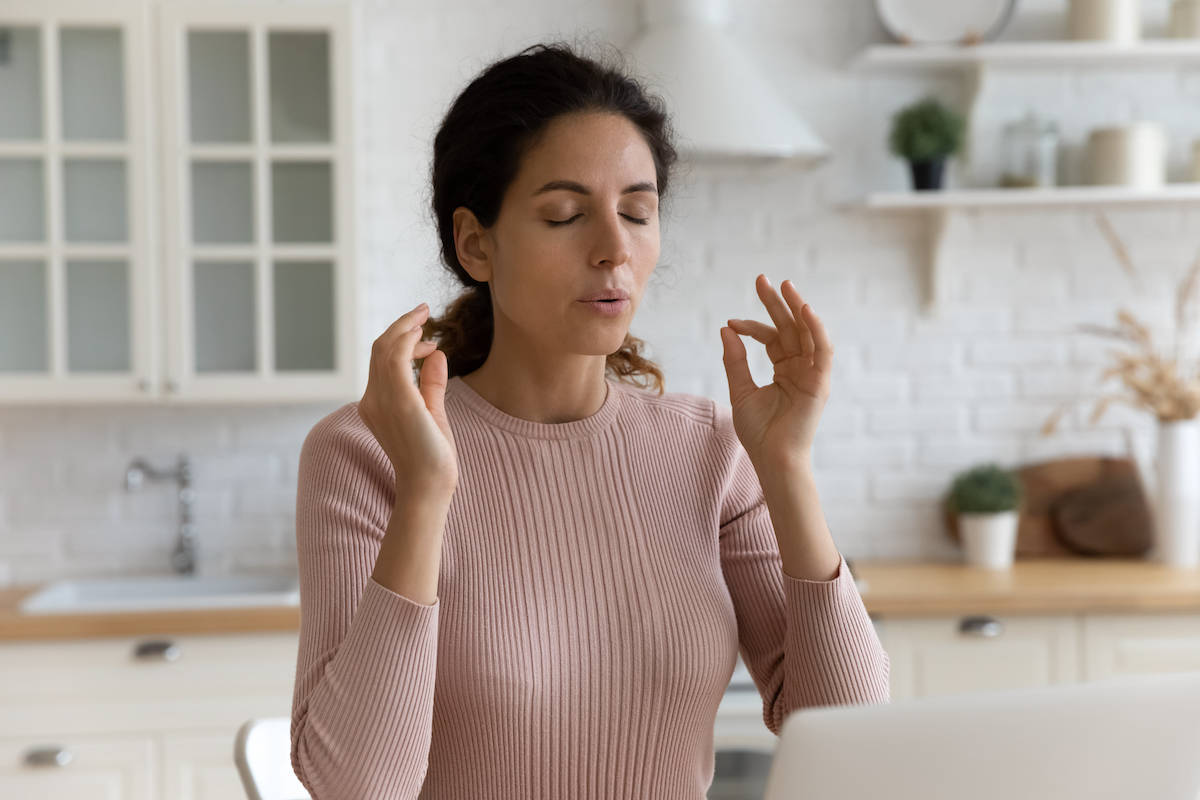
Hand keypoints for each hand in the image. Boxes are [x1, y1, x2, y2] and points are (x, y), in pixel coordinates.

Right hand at [358, 302, 458, 494]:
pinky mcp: (399, 400)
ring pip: (385, 348)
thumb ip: (431, 385)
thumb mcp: (432, 414)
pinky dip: (407, 340)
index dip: (401, 341)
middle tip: (423, 311)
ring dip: (405, 327)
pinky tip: (424, 337)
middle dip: (401, 326)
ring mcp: (381, 400)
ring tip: (424, 315)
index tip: (427, 339)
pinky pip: (395, 357)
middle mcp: (371, 400)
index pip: (381, 362)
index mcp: (375, 405)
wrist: (430, 487)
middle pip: (380, 349)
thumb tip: (437, 354)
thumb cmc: (432, 459)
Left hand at [719, 274, 832, 468]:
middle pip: (790, 328)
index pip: (771, 338)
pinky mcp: (821, 382)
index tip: (731, 322)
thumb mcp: (740, 390)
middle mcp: (801, 368)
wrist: (773, 459)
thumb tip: (726, 329)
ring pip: (807, 333)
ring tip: (784, 285)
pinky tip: (804, 309)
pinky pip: (823, 349)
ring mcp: (813, 374)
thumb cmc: (759, 432)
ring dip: (798, 307)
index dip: (752, 327)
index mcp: (785, 370)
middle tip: (761, 279)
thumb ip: (735, 360)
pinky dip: (816, 329)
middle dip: (777, 303)